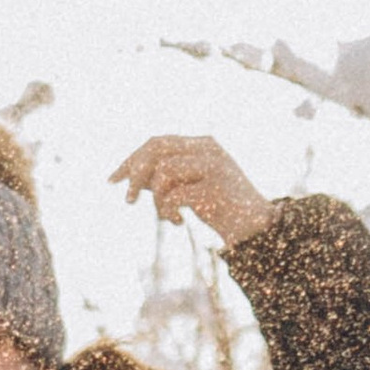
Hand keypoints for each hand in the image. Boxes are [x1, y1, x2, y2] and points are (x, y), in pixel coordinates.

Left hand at [111, 134, 277, 250]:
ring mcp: (213, 166)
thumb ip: (168, 176)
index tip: (113, 180)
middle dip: (135, 175)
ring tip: (167, 216)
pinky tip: (179, 222)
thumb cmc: (221, 207)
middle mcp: (208, 149)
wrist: (256, 226)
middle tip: (128, 200)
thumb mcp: (192, 185)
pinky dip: (168, 212)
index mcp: (202, 144)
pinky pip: (173, 196)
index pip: (157, 142)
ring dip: (157, 200)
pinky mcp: (214, 187)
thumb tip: (130, 176)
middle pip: (156, 149)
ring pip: (163, 172)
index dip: (132, 159)